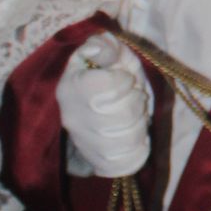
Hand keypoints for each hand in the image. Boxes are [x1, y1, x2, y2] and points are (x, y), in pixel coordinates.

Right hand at [56, 33, 151, 175]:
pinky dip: (140, 146)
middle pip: (123, 113)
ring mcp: (84, 143)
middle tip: (132, 96)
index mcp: (71, 87)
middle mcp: (72, 118)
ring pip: (129, 137)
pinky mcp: (97, 162)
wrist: (89, 110)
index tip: (123, 78)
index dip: (125, 80)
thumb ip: (105, 48)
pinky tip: (134, 135)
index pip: (110, 85)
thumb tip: (104, 50)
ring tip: (134, 114)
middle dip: (136, 101)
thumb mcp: (105, 55)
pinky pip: (129, 159)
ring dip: (140, 122)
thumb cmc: (103, 76)